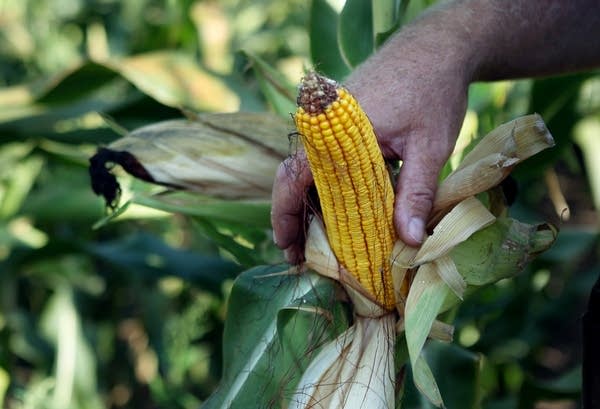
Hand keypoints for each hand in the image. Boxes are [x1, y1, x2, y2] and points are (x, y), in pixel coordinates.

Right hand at [272, 17, 472, 263]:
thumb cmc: (433, 92)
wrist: (437, 46)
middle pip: (293, 176)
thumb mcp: (430, 147)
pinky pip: (322, 157)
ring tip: (314, 239)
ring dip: (307, 202)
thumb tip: (409, 242)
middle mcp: (324, 125)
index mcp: (336, 131)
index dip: (285, 215)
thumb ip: (416, 193)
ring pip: (307, 168)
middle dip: (292, 217)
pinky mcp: (341, 121)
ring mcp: (330, 122)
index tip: (287, 247)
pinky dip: (323, 185)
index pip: (294, 177)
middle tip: (298, 254)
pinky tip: (334, 208)